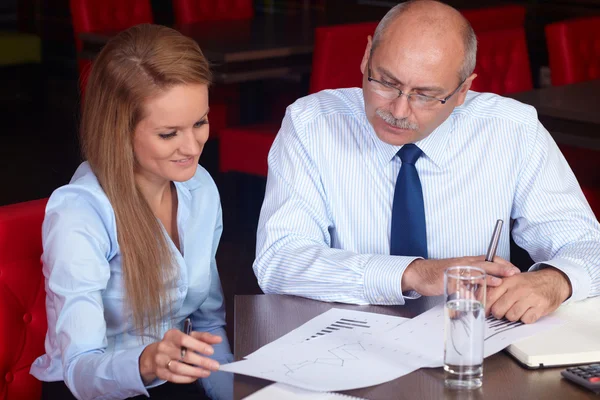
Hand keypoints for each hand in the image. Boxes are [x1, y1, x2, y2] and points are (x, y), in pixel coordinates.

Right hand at [139, 329, 221, 383]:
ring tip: (207, 372)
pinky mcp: (160, 372)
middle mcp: (164, 347)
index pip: (185, 339)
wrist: (154, 355)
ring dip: (195, 371)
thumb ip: (204, 337)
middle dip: (202, 361)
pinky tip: (196, 377)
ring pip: (179, 368)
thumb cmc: (176, 344)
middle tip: (215, 366)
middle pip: (184, 356)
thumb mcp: (189, 336)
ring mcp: (160, 360)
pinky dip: (187, 378)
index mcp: (172, 335)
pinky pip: (174, 377)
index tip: (211, 351)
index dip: (198, 345)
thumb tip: (218, 339)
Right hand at [402, 255, 520, 295]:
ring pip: (473, 273)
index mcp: (469, 261)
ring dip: (487, 278)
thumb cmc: (439, 273)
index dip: (503, 264)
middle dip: (500, 269)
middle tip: (513, 274)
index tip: (515, 270)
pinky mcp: (446, 280)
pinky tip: (474, 297)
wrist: (420, 273)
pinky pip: (459, 286)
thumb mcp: (460, 272)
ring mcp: (455, 271)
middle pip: (485, 263)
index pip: (490, 259)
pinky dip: (467, 292)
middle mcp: (464, 263)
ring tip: (498, 283)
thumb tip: (489, 285)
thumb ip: (474, 277)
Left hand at [486, 267, 571, 323]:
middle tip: (502, 312)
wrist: (553, 281)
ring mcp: (530, 298)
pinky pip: (526, 320)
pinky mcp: (541, 307)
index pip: (490, 295)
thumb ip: (496, 286)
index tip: (484, 312)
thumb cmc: (529, 282)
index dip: (485, 306)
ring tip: (516, 310)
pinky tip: (527, 312)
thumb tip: (479, 298)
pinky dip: (525, 319)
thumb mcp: (511, 278)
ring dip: (512, 317)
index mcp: (508, 281)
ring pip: (511, 316)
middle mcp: (518, 289)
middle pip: (499, 309)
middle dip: (498, 314)